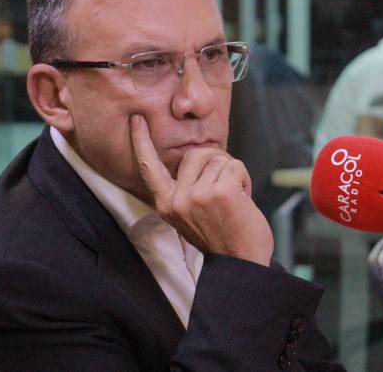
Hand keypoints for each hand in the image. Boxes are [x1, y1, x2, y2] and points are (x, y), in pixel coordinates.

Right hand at [130, 114, 273, 265]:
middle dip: (217, 163)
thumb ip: (187, 189)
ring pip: (219, 159)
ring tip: (234, 201)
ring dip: (233, 175)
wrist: (240, 263)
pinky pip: (235, 166)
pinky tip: (243, 200)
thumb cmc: (221, 237)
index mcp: (166, 204)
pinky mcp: (219, 192)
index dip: (142, 142)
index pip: (150, 168)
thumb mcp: (191, 215)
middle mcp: (177, 199)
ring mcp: (196, 195)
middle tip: (226, 190)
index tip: (138, 120)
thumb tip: (199, 158)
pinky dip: (244, 179)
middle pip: (197, 154)